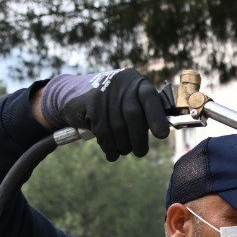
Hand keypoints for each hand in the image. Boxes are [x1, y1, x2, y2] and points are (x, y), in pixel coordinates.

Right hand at [37, 68, 171, 160]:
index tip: (162, 135)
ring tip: (124, 151)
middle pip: (133, 115)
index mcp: (136, 82)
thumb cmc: (111, 102)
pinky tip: (112, 154)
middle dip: (138, 139)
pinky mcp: (90, 103)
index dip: (157, 117)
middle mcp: (121, 83)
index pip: (150, 98)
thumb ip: (144, 111)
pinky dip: (109, 147)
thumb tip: (163, 131)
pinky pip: (103, 131)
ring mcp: (103, 92)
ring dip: (123, 145)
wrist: (73, 92)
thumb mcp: (128, 99)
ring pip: (118, 126)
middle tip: (140, 152)